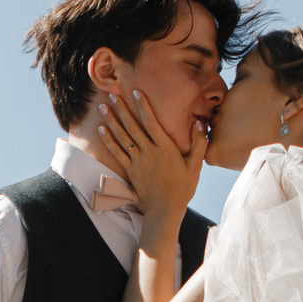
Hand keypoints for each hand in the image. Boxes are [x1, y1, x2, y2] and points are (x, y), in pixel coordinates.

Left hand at [96, 90, 203, 220]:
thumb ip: (199, 142)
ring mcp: (137, 161)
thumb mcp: (196, 165)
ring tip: (103, 107)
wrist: (165, 209)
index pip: (151, 122)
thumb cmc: (183, 188)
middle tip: (112, 94)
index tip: (136, 92)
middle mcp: (149, 151)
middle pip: (132, 126)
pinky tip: (102, 130)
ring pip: (122, 137)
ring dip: (112, 121)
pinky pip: (117, 152)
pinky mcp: (130, 170)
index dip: (143, 106)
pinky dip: (109, 140)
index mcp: (165, 147)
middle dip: (121, 109)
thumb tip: (200, 122)